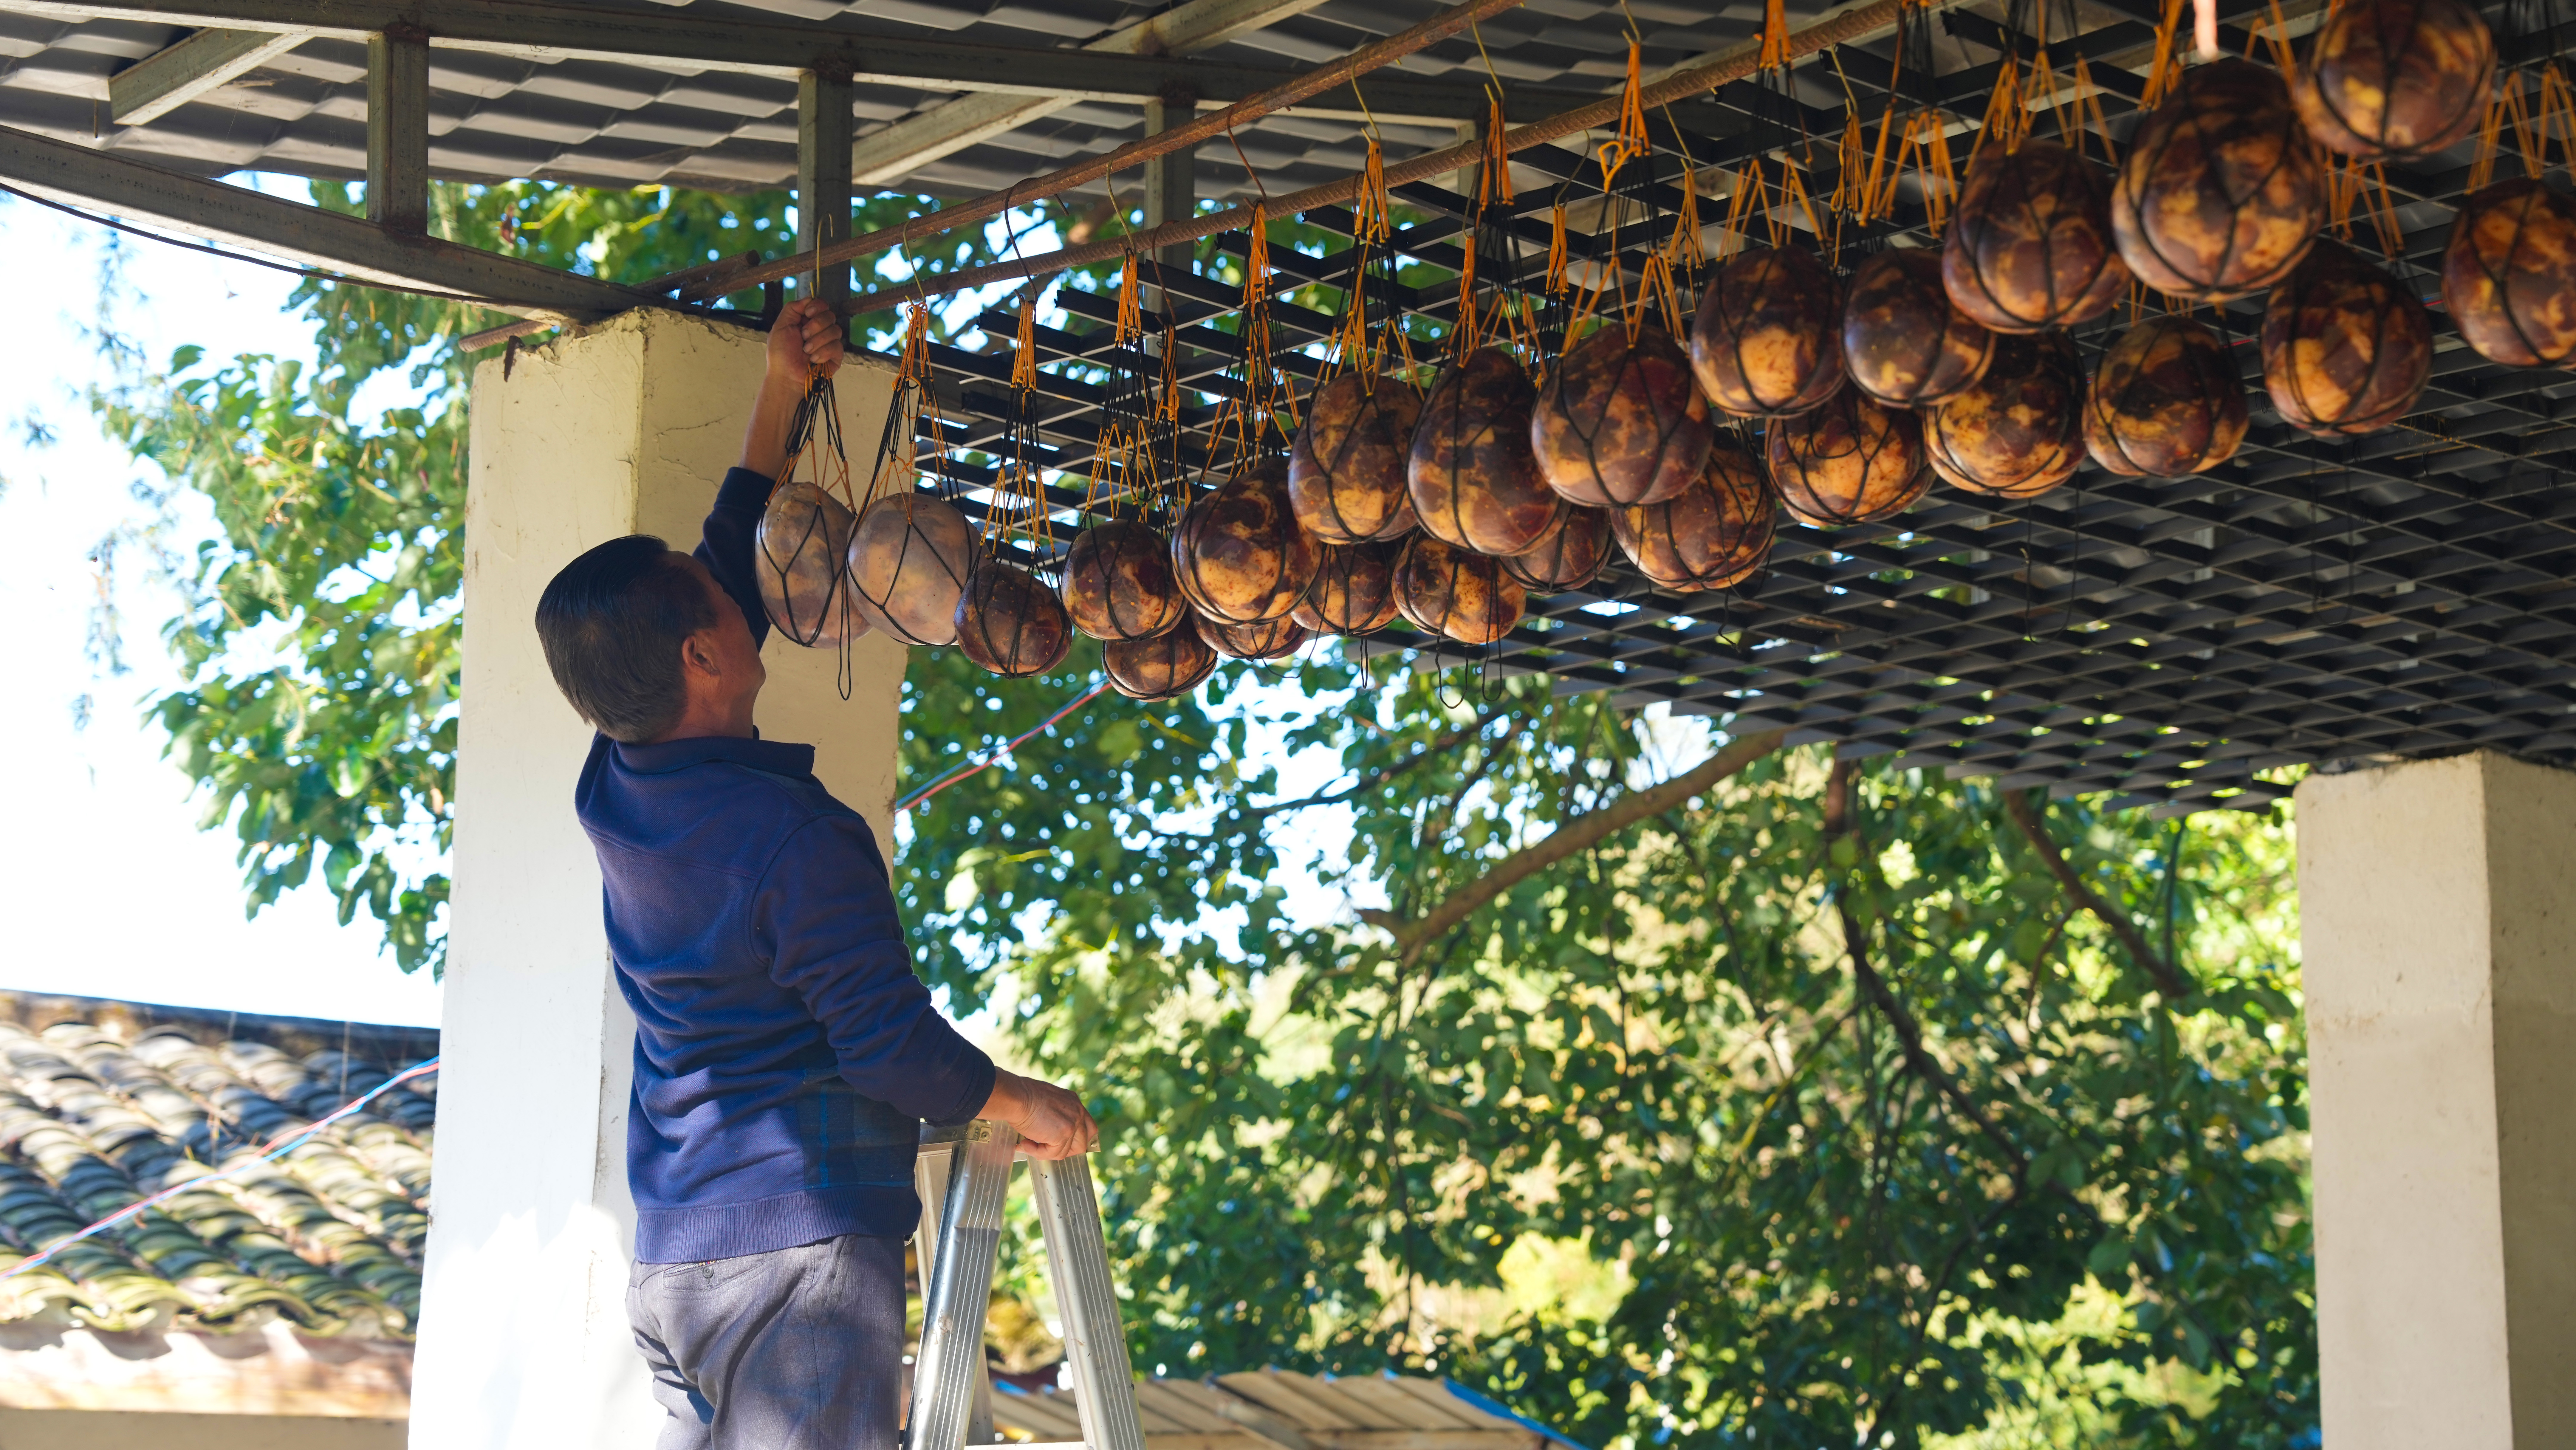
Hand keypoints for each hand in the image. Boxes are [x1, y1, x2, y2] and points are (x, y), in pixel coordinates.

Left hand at [766, 295, 844, 381]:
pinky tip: (813, 360)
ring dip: (817, 341)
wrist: (786, 377)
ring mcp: (829, 342)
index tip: (807, 314)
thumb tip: (809, 298)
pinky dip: (822, 353)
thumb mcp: (780, 326)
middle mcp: (820, 329)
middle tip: (803, 336)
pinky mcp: (836, 356)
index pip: (821, 304)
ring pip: (835, 330)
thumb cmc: (780, 354)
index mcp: (807, 320)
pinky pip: (837, 347)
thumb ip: (793, 308)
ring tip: (806, 351)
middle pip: (830, 315)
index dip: (817, 306)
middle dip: (815, 326)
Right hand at [980, 1067, 1096, 1160]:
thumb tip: (1050, 1133)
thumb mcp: (1046, 1102)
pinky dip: (1037, 1153)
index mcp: (1073, 1102)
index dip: (1076, 1139)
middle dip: (1065, 1150)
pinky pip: (1053, 1154)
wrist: (1016, 1097)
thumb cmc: (1022, 1097)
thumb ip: (1054, 1115)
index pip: (1087, 1127)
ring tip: (1029, 1144)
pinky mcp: (1063, 1134)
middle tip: (1047, 1149)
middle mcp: (1077, 1111)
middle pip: (1083, 1142)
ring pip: (1065, 1151)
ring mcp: (1072, 1123)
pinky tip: (1025, 1144)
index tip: (1062, 1144)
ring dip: (1047, 1152)